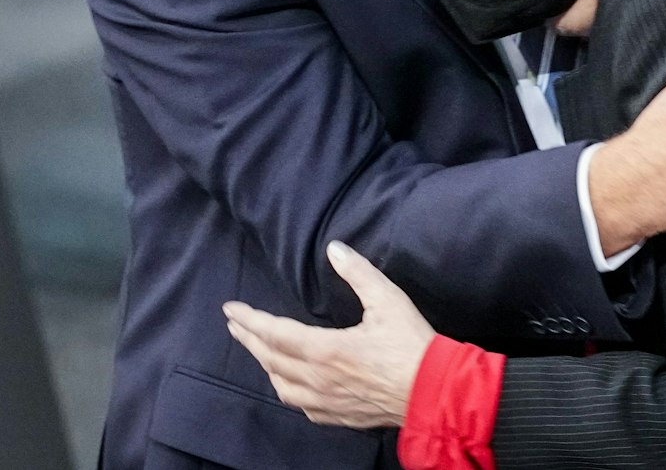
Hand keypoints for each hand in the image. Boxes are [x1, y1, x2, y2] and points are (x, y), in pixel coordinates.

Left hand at [223, 242, 434, 429]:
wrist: (433, 391)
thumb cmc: (411, 345)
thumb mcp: (389, 300)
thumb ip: (358, 273)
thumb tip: (334, 249)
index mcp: (326, 349)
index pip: (275, 333)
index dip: (250, 320)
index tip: (231, 309)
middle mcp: (318, 378)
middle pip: (270, 359)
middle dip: (249, 340)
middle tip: (235, 325)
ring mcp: (325, 401)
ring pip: (280, 385)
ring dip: (266, 366)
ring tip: (260, 351)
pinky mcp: (337, 416)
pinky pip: (300, 405)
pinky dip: (287, 389)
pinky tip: (290, 384)